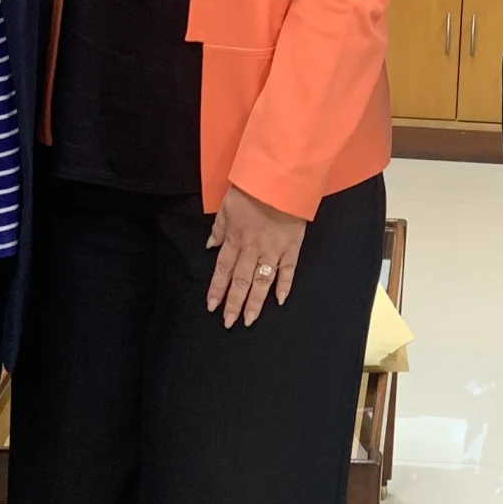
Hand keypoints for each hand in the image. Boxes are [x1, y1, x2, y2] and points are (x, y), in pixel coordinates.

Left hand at [206, 184, 306, 328]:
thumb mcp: (227, 206)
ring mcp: (274, 251)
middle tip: (229, 323)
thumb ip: (219, 228)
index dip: (217, 289)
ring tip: (250, 320)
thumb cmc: (251, 190)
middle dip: (234, 304)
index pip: (223, 270)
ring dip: (256, 303)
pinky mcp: (292, 248)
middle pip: (242, 281)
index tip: (212, 307)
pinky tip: (280, 301)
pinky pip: (288, 271)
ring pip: (262, 282)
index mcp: (236, 239)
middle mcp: (253, 250)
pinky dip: (285, 286)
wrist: (280, 180)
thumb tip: (211, 246)